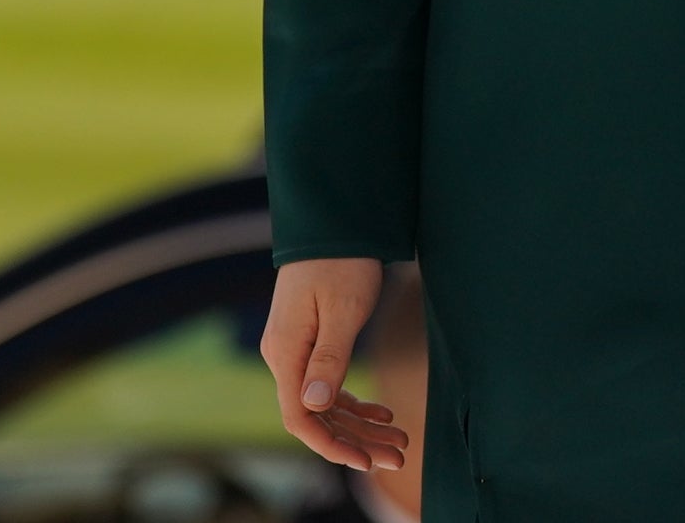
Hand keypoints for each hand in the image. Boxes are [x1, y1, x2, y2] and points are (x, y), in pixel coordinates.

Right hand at [260, 257, 408, 472]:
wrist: (336, 222)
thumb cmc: (342, 262)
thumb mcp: (343, 310)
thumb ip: (329, 359)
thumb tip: (314, 407)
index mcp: (285, 353)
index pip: (299, 417)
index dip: (331, 445)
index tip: (366, 461)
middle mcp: (284, 357)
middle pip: (317, 416)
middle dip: (357, 441)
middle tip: (399, 456)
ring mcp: (295, 350)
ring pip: (326, 404)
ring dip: (361, 425)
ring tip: (400, 440)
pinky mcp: (310, 342)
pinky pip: (329, 385)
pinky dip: (355, 403)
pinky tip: (383, 413)